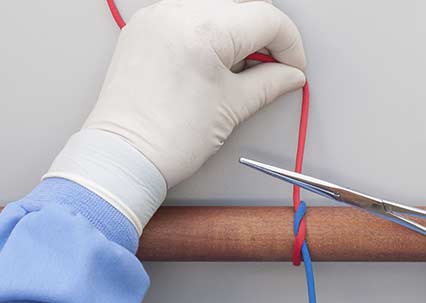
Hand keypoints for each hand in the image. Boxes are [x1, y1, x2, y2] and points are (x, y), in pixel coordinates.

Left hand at [46, 0, 305, 232]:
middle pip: (243, 8)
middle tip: (273, 68)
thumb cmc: (169, 140)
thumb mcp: (233, 107)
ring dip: (238, 33)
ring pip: (217, 9)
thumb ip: (269, 83)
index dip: (290, 44)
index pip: (266, 18)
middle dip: (265, 37)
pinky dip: (210, 33)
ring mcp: (156, 17)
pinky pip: (189, 17)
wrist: (123, 156)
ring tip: (241, 69)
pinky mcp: (144, 28)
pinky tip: (214, 62)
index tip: (293, 67)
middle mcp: (176, 12)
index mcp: (203, 29)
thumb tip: (290, 75)